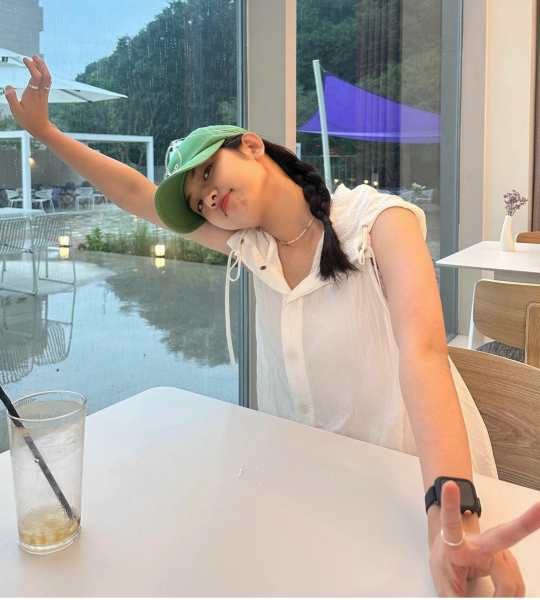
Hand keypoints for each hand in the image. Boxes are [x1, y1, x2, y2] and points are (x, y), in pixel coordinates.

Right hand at [3, 54, 53, 139]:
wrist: (42, 130)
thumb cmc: (28, 121)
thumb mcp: (16, 111)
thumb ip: (11, 98)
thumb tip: (8, 86)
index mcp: (33, 94)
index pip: (36, 76)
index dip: (32, 66)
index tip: (25, 59)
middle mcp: (40, 93)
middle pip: (45, 75)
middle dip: (41, 64)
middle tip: (34, 56)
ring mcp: (44, 94)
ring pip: (48, 79)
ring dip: (44, 68)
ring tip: (37, 60)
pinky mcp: (45, 96)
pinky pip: (47, 83)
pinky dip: (44, 74)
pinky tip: (40, 71)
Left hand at [429, 481, 539, 595]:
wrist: (450, 552)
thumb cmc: (446, 563)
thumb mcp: (443, 585)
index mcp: (456, 544)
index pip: (452, 524)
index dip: (450, 504)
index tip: (449, 484)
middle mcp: (480, 543)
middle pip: (505, 534)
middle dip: (526, 522)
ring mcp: (497, 549)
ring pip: (511, 581)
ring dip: (505, 597)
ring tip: (493, 599)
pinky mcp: (507, 559)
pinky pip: (516, 585)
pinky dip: (510, 596)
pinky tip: (501, 595)